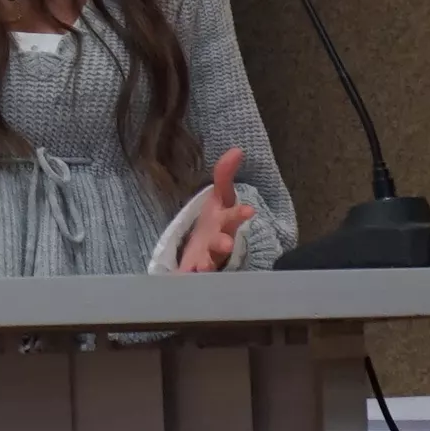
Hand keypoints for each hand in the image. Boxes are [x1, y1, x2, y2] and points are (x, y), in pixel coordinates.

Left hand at [178, 148, 257, 273]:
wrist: (206, 248)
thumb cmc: (215, 221)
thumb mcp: (219, 197)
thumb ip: (225, 175)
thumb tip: (236, 150)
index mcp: (225, 222)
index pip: (234, 216)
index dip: (240, 214)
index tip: (250, 210)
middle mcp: (218, 242)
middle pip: (222, 243)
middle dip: (223, 243)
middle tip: (225, 244)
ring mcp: (207, 259)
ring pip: (209, 263)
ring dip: (206, 265)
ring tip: (202, 267)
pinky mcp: (193, 272)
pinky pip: (190, 277)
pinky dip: (187, 280)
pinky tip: (180, 280)